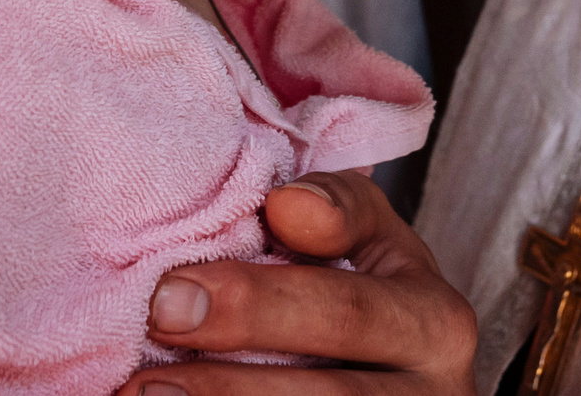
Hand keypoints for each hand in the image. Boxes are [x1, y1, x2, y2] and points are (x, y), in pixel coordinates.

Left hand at [122, 172, 474, 393]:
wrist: (403, 374)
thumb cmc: (373, 294)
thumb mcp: (374, 239)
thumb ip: (338, 206)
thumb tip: (286, 203)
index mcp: (436, 323)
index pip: (346, 310)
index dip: (258, 304)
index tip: (168, 290)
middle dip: (228, 380)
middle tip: (148, 347)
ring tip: (144, 393)